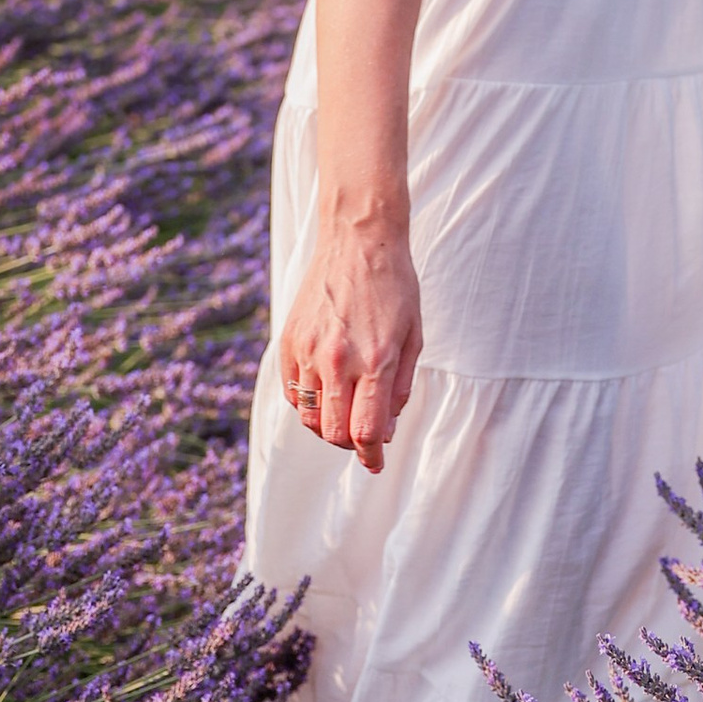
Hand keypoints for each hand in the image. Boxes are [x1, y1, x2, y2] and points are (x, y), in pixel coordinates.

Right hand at [277, 212, 422, 474]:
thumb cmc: (394, 286)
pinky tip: (326, 393)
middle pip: (333, 433)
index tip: (375, 462)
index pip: (365, 431)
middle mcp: (337, 360)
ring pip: (309, 417)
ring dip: (328, 426)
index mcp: (375, 360)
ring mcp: (308, 350)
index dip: (371, 455)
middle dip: (350, 445)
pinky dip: (308, 404)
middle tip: (363, 438)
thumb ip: (399, 387)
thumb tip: (385, 428)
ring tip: (344, 414)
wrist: (359, 239)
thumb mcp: (413, 337)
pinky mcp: (289, 341)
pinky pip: (292, 392)